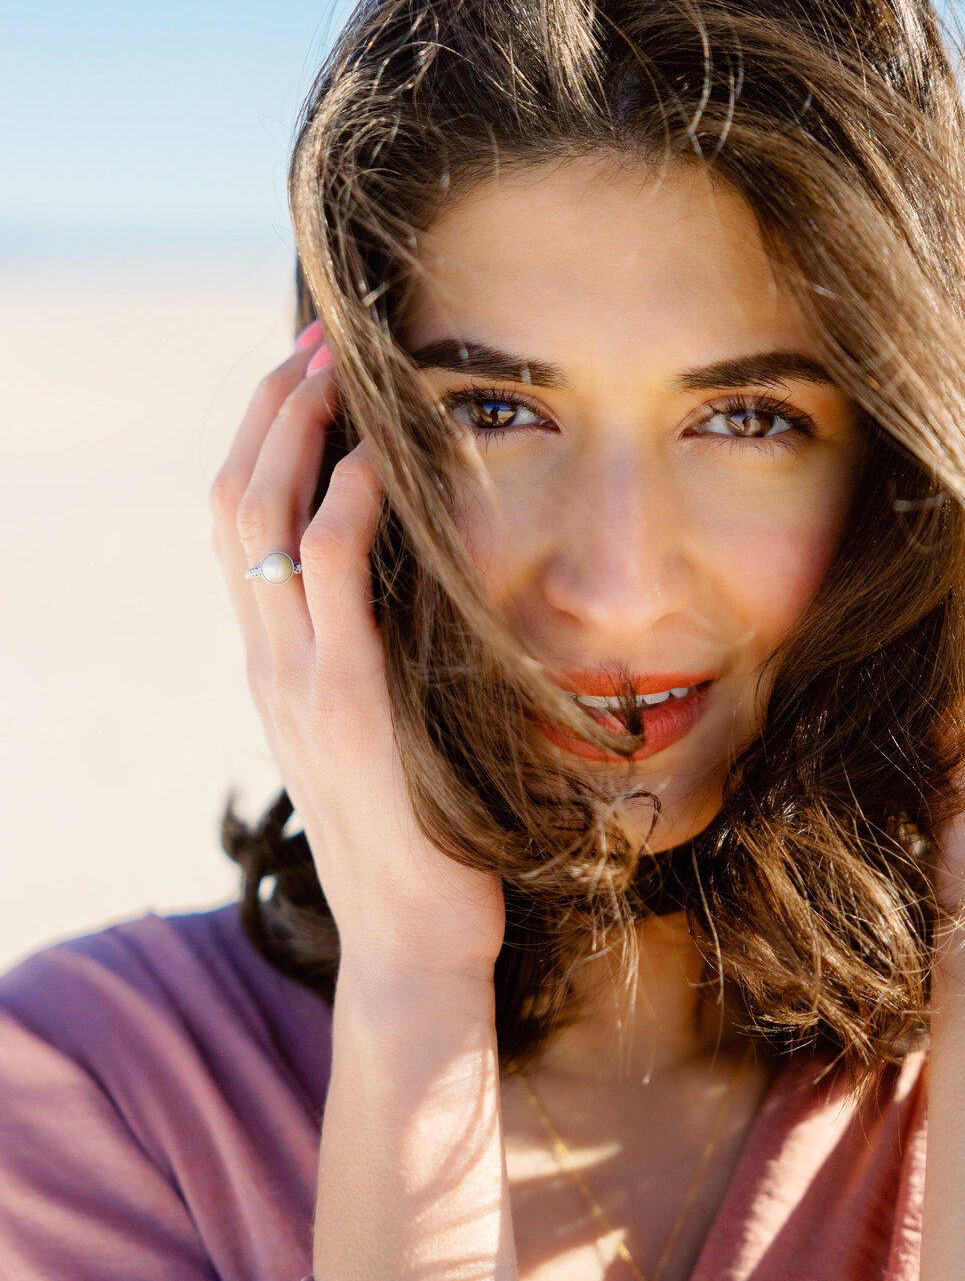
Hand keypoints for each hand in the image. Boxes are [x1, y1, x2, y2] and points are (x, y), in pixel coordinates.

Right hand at [210, 325, 504, 989]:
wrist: (413, 939)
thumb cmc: (418, 836)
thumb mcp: (383, 731)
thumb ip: (376, 660)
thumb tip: (418, 585)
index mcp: (274, 664)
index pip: (236, 525)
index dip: (261, 441)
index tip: (307, 377)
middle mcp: (267, 661)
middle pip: (230, 501)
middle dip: (270, 410)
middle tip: (317, 341)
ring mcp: (296, 680)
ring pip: (258, 522)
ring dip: (296, 431)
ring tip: (335, 367)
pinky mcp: (345, 701)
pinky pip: (326, 575)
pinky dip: (344, 502)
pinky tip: (377, 460)